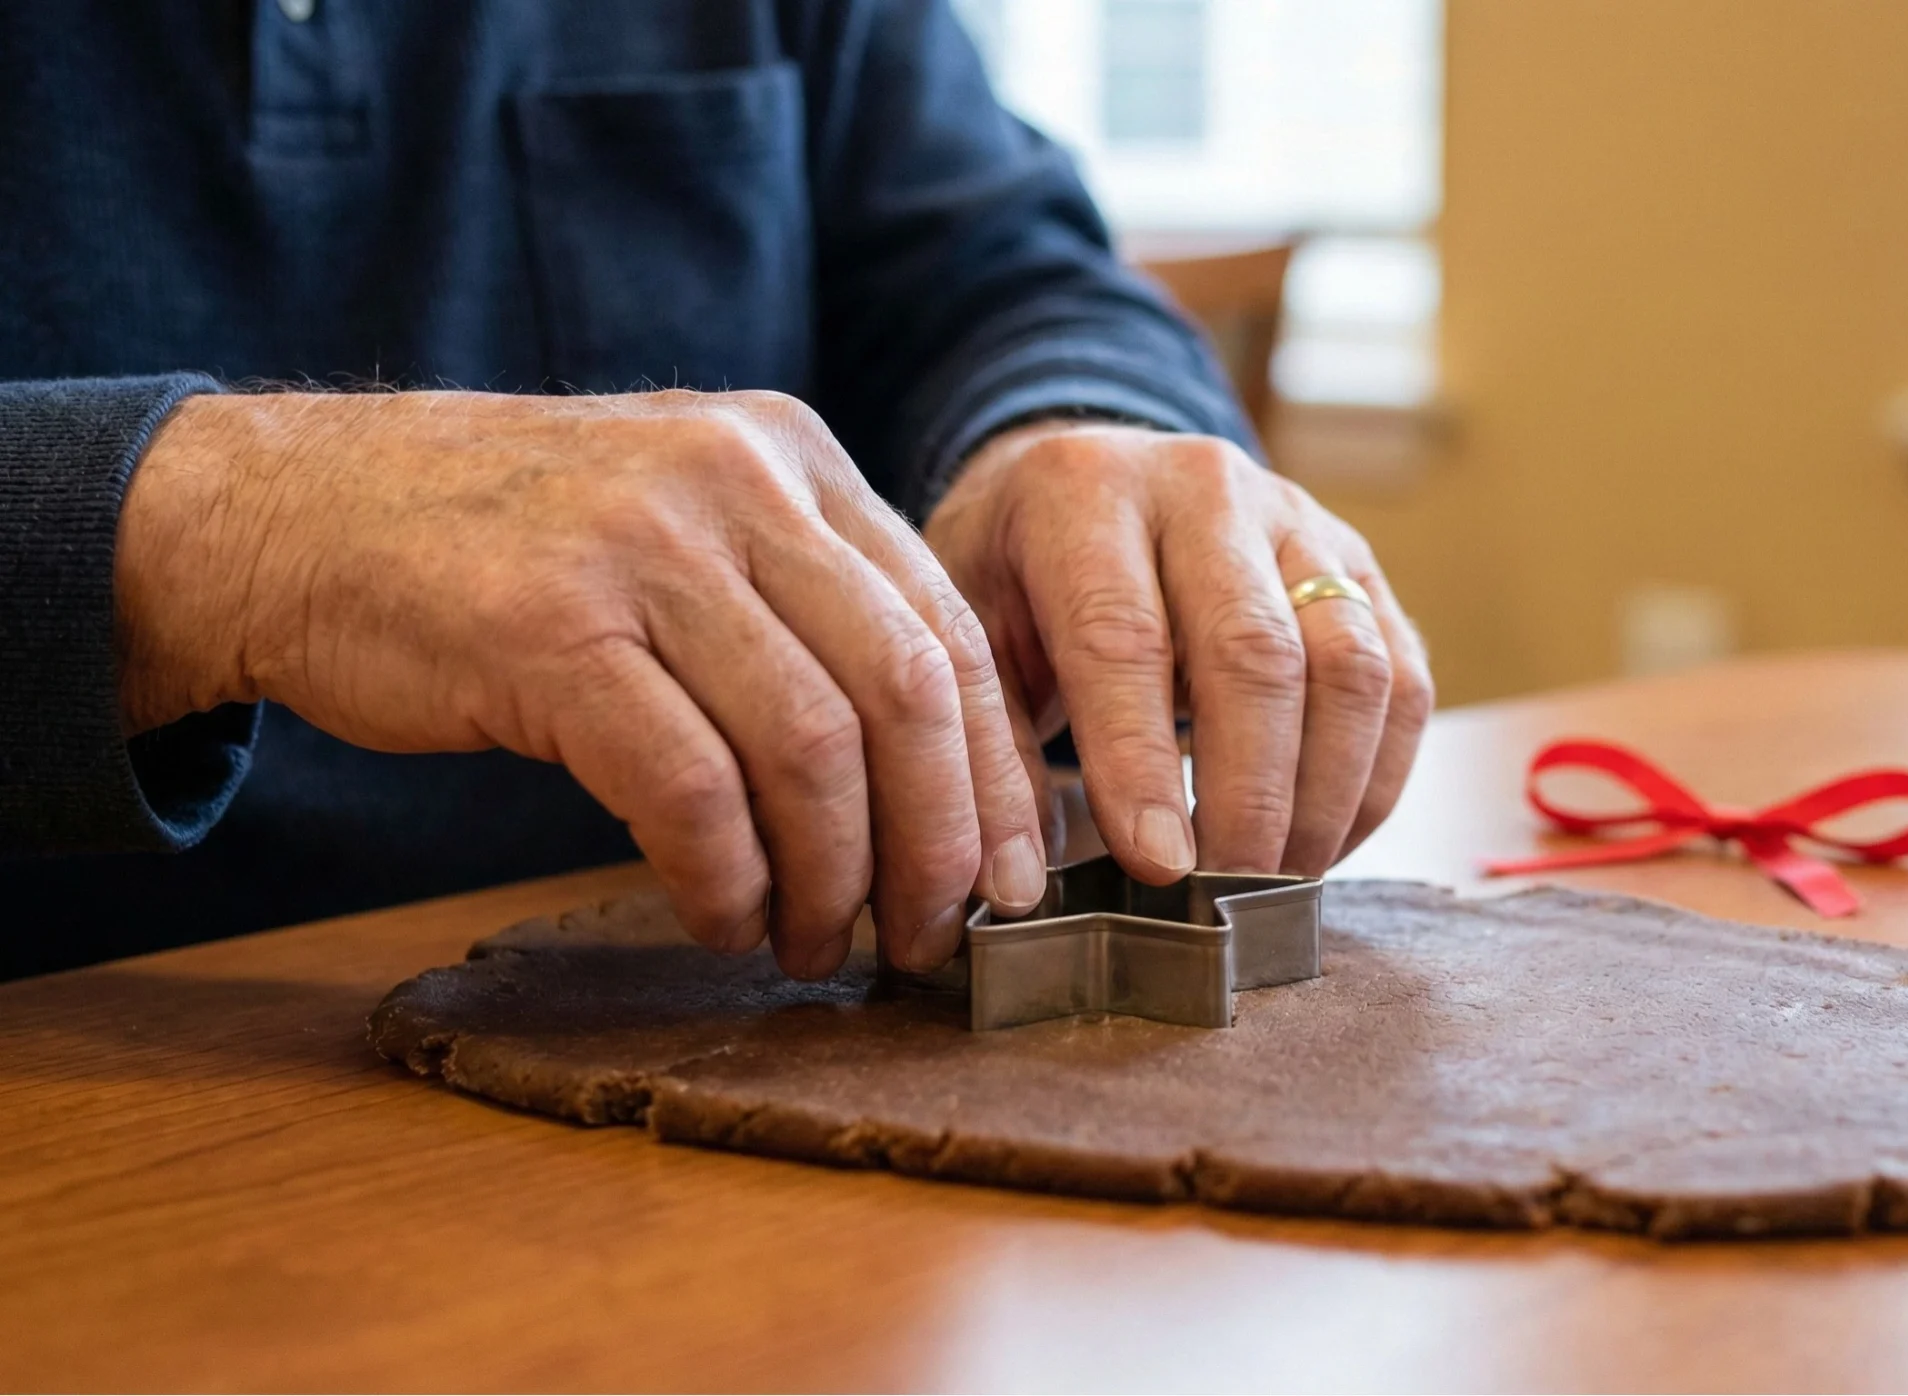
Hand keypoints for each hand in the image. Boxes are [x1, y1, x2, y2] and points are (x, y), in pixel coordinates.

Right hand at [115, 390, 1048, 977]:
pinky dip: (723, 878)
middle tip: (924, 940)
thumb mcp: (682, 524)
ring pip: (812, 748)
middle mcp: (736, 480)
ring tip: (810, 944)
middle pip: (905, 693)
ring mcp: (643, 545)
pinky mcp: (550, 627)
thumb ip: (801, 609)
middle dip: (937, 843)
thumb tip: (934, 789)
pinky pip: (690, 789)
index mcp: (792, 455)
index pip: (947, 631)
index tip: (1011, 885)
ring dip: (830, 878)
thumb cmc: (505, 552)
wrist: (295, 514)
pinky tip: (720, 918)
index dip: (994, 776)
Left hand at [924, 421, 1433, 879]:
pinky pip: (1401, 677)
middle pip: (1255, 650)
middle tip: (1228, 891)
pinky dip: (1376, 776)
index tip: (1158, 866)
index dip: (1141, 761)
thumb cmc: (1015, 578)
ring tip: (1282, 877)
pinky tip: (1326, 839)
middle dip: (1250, 792)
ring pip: (1349, 663)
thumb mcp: (968, 641)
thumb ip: (992, 756)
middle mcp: (1203, 487)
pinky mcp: (1361, 565)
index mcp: (1084, 493)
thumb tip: (1019, 890)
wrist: (1086, 477)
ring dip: (1325, 791)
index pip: (1124, 635)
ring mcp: (1297, 520)